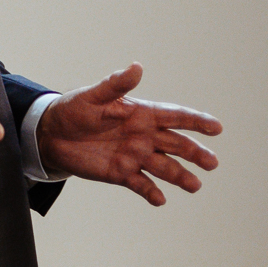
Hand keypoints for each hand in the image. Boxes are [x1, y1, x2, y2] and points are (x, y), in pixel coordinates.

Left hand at [36, 63, 219, 205]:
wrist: (51, 134)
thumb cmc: (74, 109)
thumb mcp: (93, 96)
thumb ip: (116, 85)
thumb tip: (136, 67)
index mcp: (142, 114)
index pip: (175, 117)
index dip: (196, 121)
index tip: (216, 128)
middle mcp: (145, 136)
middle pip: (177, 145)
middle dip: (195, 153)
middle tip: (212, 163)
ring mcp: (135, 156)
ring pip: (164, 167)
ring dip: (180, 176)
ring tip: (194, 185)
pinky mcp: (121, 173)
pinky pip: (140, 184)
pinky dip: (151, 192)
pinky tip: (160, 200)